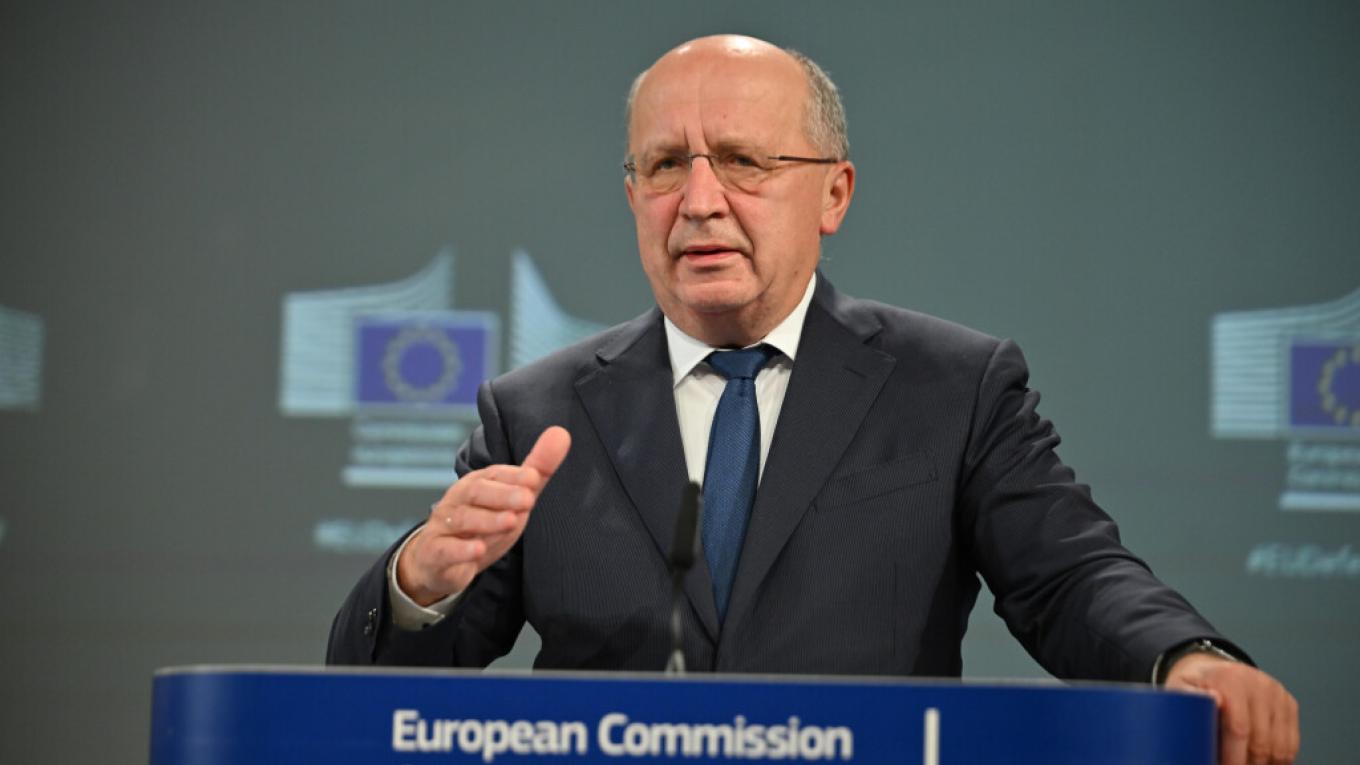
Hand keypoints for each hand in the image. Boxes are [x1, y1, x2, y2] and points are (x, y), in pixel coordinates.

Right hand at [396, 426, 571, 605]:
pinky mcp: (437, 555)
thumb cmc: (482, 523)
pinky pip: (444, 551)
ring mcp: (444, 528)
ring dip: (487, 521)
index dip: (513, 476)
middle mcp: (458, 501)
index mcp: (477, 484)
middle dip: (502, 495)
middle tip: (528, 500)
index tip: (534, 478)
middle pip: (476, 492)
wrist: (439, 560)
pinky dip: (461, 551)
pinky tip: (478, 550)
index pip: (493, 475)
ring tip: (510, 522)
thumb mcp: (513, 498)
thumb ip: (536, 470)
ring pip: (462, 520)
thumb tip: (561, 432)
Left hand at [1165, 653, 1298, 764]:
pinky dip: (1278, 759)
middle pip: (1261, 741)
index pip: (1239, 729)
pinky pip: (1291, 743)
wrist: (1213, 670)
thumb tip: (1214, 700)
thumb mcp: (1181, 689)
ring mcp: (1277, 693)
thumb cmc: (1194, 687)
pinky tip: (1262, 763)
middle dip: (1248, 764)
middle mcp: (1259, 684)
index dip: (1233, 757)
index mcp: (1230, 679)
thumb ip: (1190, 697)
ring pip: (1280, 746)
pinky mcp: (1289, 703)